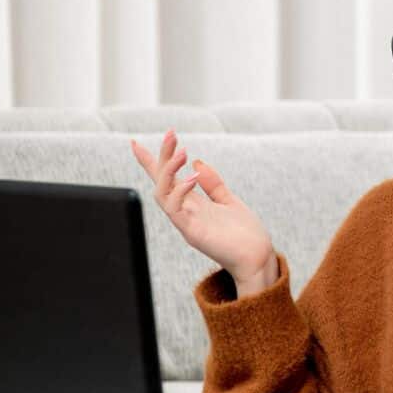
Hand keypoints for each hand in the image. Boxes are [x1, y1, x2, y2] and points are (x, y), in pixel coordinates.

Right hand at [131, 130, 277, 295]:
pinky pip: (175, 210)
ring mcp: (186, 222)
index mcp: (193, 204)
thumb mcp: (229, 201)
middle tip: (171, 134)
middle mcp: (185, 212)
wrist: (257, 259)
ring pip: (162, 193)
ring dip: (169, 170)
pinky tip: (193, 177)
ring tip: (181, 151)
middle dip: (162, 157)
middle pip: (162, 181)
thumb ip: (214, 184)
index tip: (136, 143)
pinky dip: (180, 191)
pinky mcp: (192, 232)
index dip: (152, 162)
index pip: (167, 179)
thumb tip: (198, 163)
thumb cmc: (245, 234)